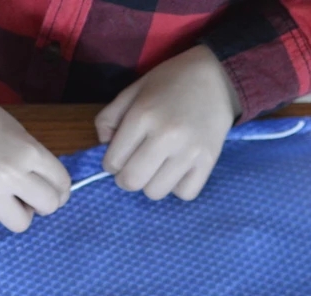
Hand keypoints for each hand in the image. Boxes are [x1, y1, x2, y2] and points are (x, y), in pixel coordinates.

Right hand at [0, 96, 70, 231]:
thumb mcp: (19, 135)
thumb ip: (34, 162)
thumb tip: (43, 191)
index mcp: (29, 152)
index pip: (61, 184)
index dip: (60, 191)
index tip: (52, 192)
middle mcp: (11, 174)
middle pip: (47, 207)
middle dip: (42, 204)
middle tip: (29, 198)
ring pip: (20, 224)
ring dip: (17, 214)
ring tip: (5, 200)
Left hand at [95, 45, 240, 200]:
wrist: (218, 74)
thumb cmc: (169, 84)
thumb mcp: (132, 92)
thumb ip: (108, 119)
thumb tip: (104, 148)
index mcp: (143, 116)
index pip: (112, 163)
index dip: (112, 162)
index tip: (123, 153)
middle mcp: (167, 135)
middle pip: (131, 182)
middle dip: (128, 177)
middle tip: (137, 163)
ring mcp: (190, 150)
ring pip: (155, 192)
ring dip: (152, 183)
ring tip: (159, 164)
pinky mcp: (209, 160)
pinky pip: (185, 193)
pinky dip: (178, 186)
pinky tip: (178, 169)